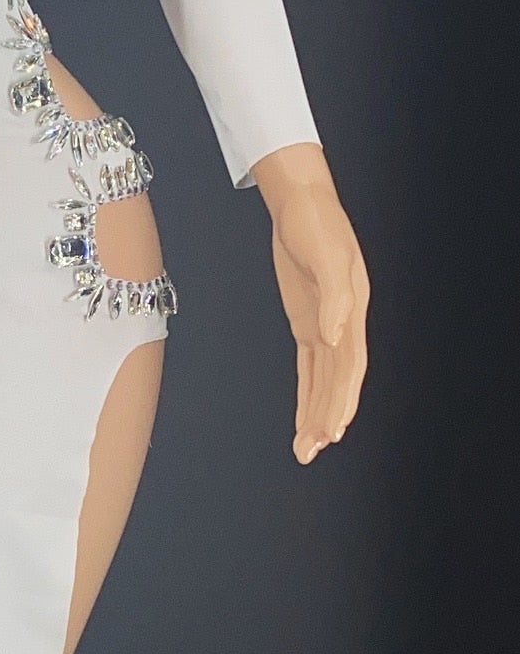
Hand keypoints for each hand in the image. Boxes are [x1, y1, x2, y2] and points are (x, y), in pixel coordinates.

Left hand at [249, 143, 368, 465]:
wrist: (301, 204)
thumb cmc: (315, 224)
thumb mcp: (325, 254)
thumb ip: (333, 297)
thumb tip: (334, 338)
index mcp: (353, 310)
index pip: (349, 365)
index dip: (342, 398)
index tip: (333, 428)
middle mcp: (343, 324)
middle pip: (337, 380)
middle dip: (326, 416)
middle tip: (312, 450)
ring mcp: (326, 325)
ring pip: (323, 380)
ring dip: (315, 413)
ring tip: (305, 448)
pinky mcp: (306, 322)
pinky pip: (309, 367)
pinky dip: (307, 393)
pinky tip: (303, 417)